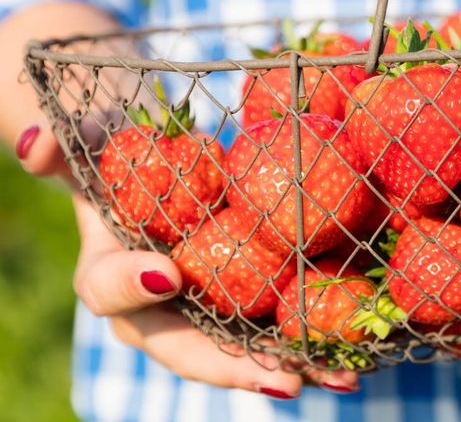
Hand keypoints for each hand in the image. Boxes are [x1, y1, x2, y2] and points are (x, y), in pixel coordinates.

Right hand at [17, 119, 360, 396]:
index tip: (168, 273)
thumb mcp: (88, 139)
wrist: (159, 154)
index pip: (109, 291)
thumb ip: (62, 147)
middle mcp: (161, 307)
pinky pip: (283, 325)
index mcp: (110, 274)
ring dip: (297, 367)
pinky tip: (366, 349)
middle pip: (193, 348)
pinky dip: (323, 338)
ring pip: (248, 351)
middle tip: (282, 380)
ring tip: (343, 378)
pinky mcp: (253, 297)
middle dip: (238, 368)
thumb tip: (34, 144)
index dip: (133, 285)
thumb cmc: (120, 146)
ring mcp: (209, 308)